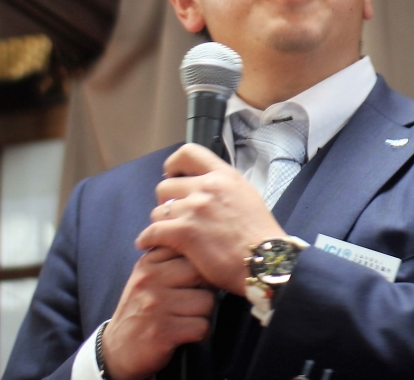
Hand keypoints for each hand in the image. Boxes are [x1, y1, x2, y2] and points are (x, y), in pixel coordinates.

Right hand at [101, 246, 213, 379]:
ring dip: (204, 314)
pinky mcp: (162, 332)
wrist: (118, 349)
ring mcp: (156, 305)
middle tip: (196, 300)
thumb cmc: (141, 308)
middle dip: (207, 289)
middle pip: (202, 274)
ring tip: (188, 318)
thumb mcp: (147, 276)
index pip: (190, 250)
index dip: (202, 267)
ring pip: (206, 302)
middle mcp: (150, 280)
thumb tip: (203, 241)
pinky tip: (186, 333)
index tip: (197, 280)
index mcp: (149, 262)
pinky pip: (202, 327)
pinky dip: (200, 333)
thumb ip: (169, 257)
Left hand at [137, 143, 283, 295]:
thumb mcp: (246, 196)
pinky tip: (148, 244)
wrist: (266, 261)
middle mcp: (207, 186)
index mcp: (223, 175)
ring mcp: (195, 208)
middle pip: (166, 186)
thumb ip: (222, 188)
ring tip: (167, 234)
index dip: (174, 165)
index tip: (172, 176)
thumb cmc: (260, 235)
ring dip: (161, 223)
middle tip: (173, 216)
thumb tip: (202, 189)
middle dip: (166, 202)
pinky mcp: (184, 232)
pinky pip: (152, 231)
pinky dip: (147, 239)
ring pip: (158, 211)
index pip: (188, 153)